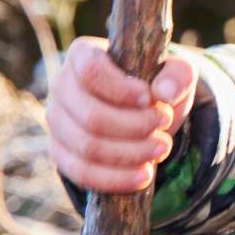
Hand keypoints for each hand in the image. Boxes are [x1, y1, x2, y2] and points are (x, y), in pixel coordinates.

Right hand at [47, 37, 199, 193]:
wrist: (142, 113)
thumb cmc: (154, 86)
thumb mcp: (175, 74)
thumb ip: (178, 75)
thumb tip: (164, 93)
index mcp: (82, 55)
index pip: (91, 70)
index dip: (121, 89)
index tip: (149, 98)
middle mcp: (61, 86)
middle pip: (91, 116)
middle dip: (135, 127)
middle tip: (165, 126)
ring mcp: (56, 121)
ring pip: (87, 147)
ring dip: (130, 154)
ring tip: (161, 149)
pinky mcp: (60, 153)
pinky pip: (81, 173)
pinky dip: (115, 178)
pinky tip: (144, 176)